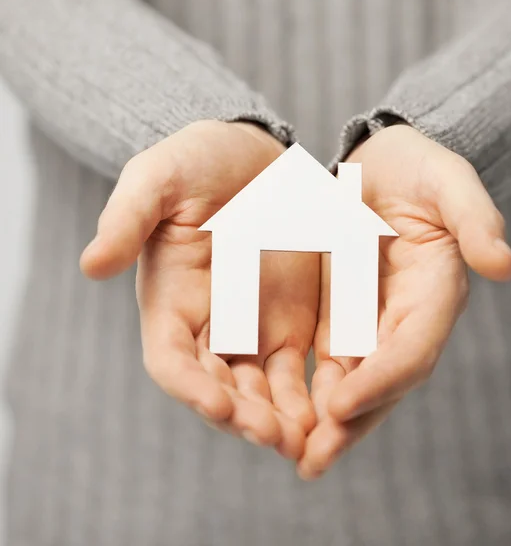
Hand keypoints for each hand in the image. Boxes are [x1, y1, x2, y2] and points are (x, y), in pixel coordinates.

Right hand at [80, 120, 317, 458]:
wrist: (252, 155)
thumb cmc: (198, 162)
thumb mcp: (159, 178)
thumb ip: (128, 216)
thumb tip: (91, 265)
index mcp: (172, 300)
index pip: (172, 359)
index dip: (190, 386)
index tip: (218, 403)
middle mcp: (211, 325)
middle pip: (222, 387)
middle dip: (244, 416)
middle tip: (274, 436)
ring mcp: (255, 328)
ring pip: (265, 390)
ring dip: (283, 419)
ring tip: (307, 438)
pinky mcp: (295, 321)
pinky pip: (305, 367)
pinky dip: (316, 393)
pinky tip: (337, 408)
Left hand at [298, 124, 510, 478]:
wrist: (382, 167)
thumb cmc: (419, 171)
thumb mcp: (449, 182)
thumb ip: (474, 218)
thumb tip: (503, 266)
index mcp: (433, 295)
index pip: (411, 351)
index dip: (381, 379)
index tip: (341, 403)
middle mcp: (401, 321)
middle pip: (379, 384)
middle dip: (348, 424)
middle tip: (312, 459)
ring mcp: (367, 323)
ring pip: (347, 384)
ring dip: (320, 423)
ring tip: (288, 452)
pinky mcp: (336, 318)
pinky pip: (318, 363)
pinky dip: (301, 391)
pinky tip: (272, 411)